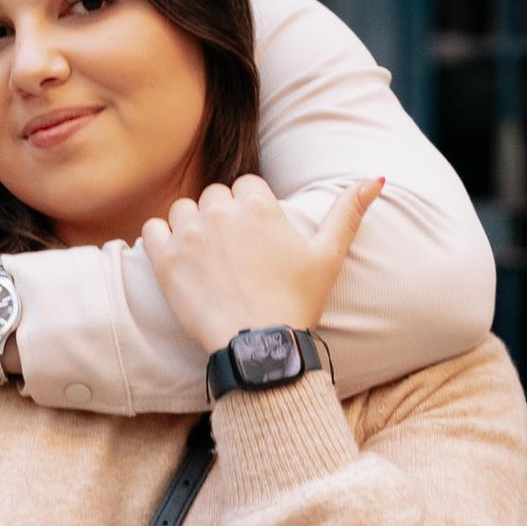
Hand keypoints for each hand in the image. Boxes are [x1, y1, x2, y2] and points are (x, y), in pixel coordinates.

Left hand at [139, 173, 384, 361]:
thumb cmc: (296, 303)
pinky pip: (151, 230)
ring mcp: (189, 234)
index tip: (258, 239)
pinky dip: (160, 240)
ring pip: (183, 209)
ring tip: (207, 259)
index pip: (247, 186)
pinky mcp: (164, 260)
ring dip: (191, 226)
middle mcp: (220, 211)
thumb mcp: (329, 256)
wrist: (259, 347)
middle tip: (235, 255)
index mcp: (257, 205)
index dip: (252, 210)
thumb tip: (375, 178)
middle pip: (214, 196)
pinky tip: (177, 260)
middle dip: (223, 217)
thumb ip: (348, 212)